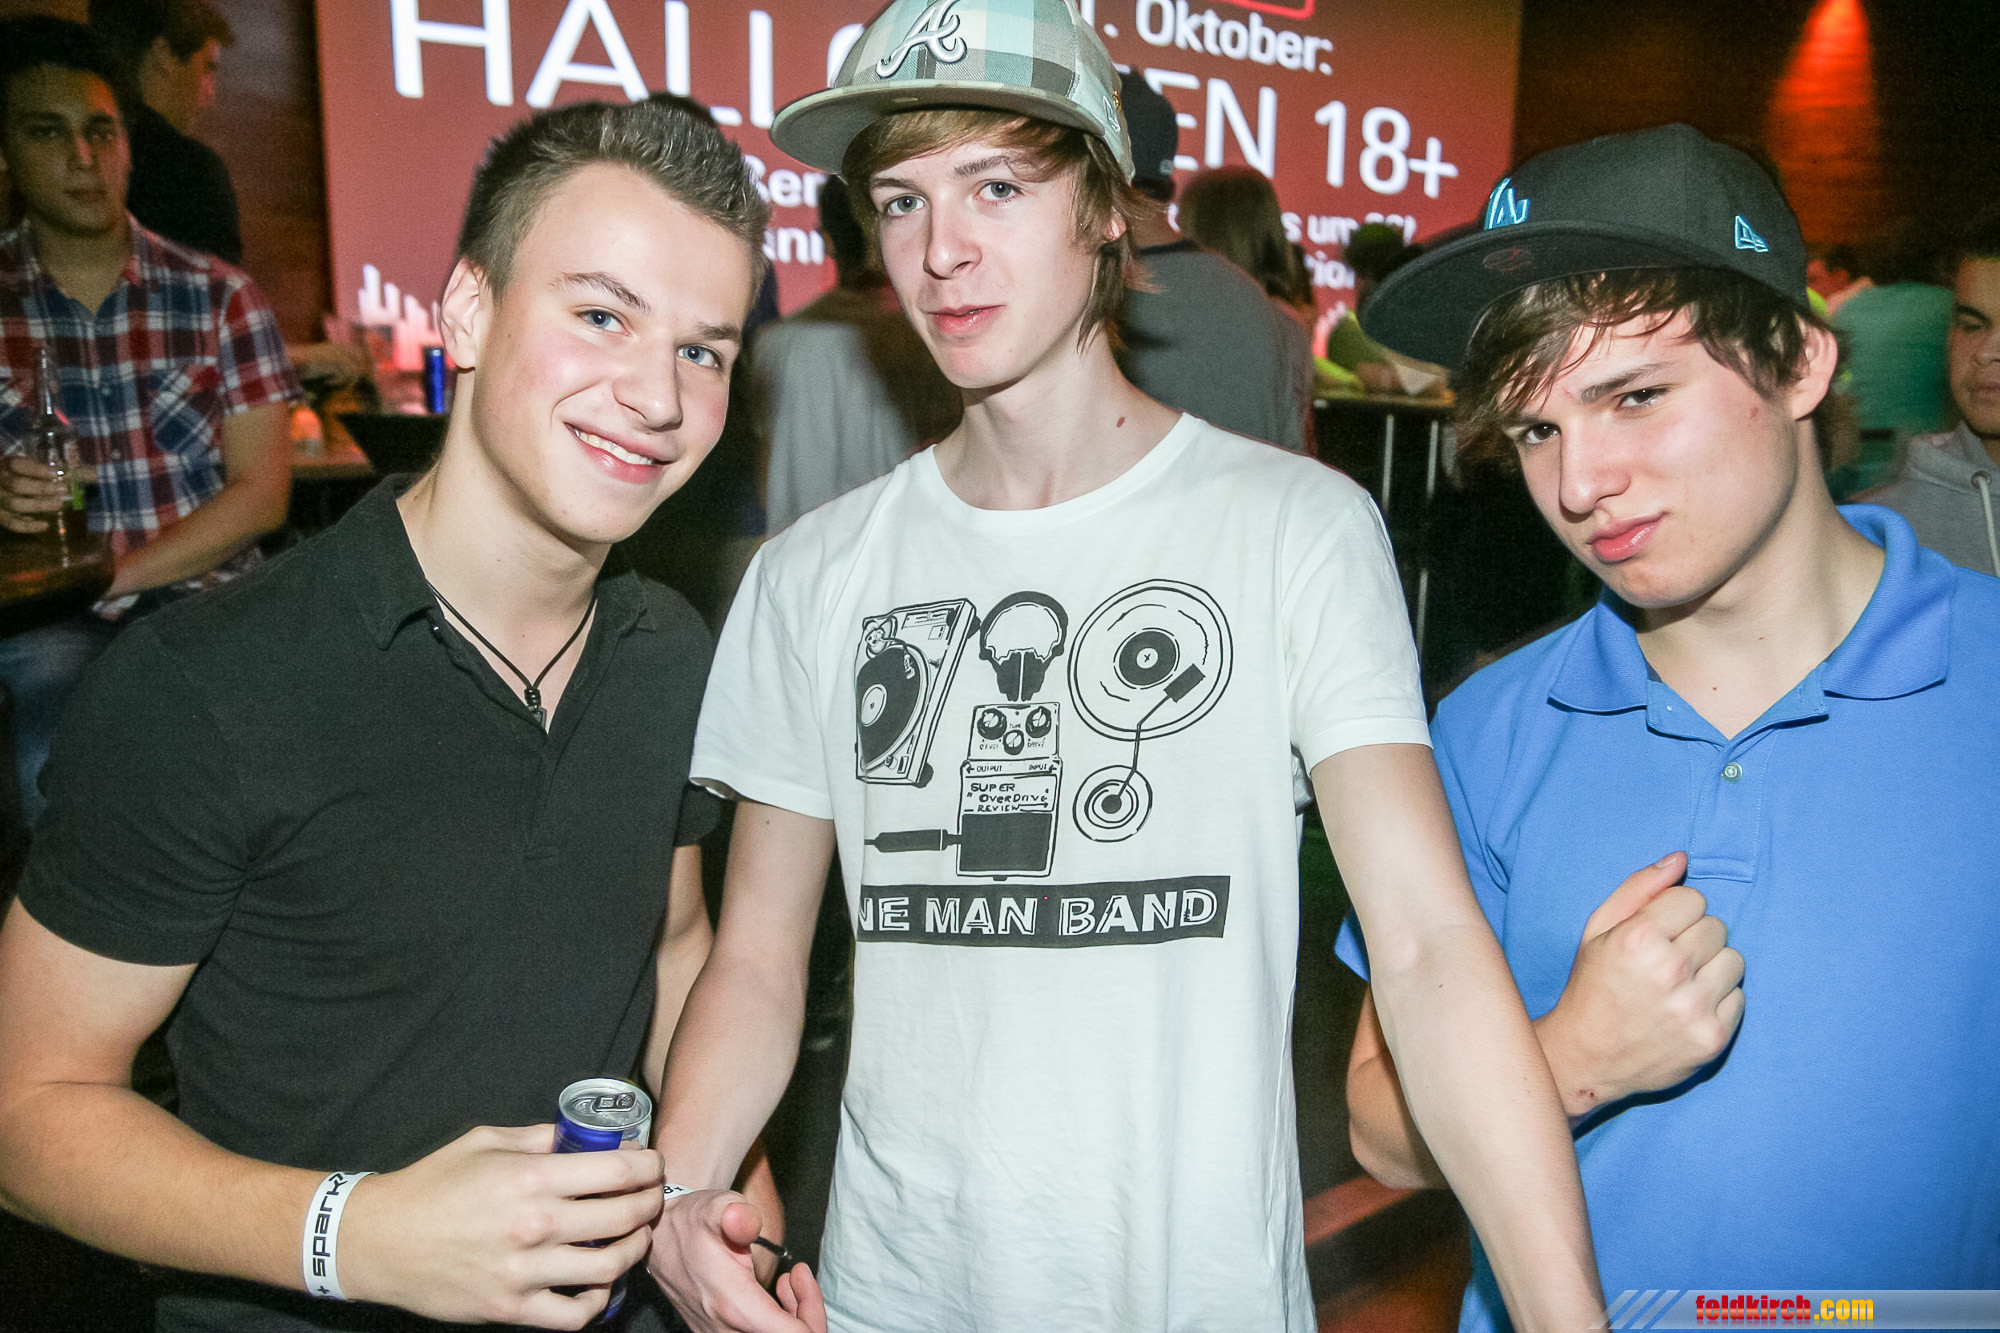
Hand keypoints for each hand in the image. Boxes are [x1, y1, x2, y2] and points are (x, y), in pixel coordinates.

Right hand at [0, 455, 91, 533]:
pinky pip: (12, 524)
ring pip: (15, 504)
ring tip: (57, 504)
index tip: (56, 472)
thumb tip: (92, 474)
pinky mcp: (0, 516)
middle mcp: (0, 482)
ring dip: (38, 505)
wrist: (3, 491)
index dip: (37, 469)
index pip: (19, 464)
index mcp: (7, 465)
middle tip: (62, 490)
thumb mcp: (31, 467)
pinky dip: (28, 526)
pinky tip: (45, 525)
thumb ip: (56, 469)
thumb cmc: (23, 476)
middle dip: (41, 488)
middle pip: (17, 484)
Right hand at [336, 1123, 663, 1328]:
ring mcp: (524, 1271)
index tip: (652, 1164)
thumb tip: (583, 1137)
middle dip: (650, 1203)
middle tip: (652, 1197)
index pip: (619, 1171)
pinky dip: (597, 1302)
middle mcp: (535, 1224)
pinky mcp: (511, 1309)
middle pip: (624, 1217)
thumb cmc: (431, 1185)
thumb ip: (540, 1138)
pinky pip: (573, 1315)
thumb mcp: (485, 1142)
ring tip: (635, 1237)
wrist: (379, 1240)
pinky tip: (600, 1284)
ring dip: (635, 1249)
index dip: (648, 1165)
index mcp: (531, 1177)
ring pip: (609, 1266)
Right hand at [649, 1190, 825, 1332]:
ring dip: (792, 1315)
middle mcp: (725, 1330)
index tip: (803, 1276)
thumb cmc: (691, 1221)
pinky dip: (778, 1319)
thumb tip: (747, 1221)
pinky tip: (778, 1291)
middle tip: (800, 1275)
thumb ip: (736, 1214)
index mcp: (733, 1307)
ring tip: (791, 1280)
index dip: (813, 1315)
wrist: (659, 1235)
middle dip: (806, 1311)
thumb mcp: (717, 1207)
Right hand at [1535, 852, 1744, 1117]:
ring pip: (1734, 961)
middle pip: (1717, 927)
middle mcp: (1669, 971)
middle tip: (1667, 961)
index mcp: (1638, 938)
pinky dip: (1718, 1000)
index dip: (1674, 914)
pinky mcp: (1711, 1038)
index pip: (1693, 899)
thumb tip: (1681, 859)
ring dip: (1711, 968)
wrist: (1585, 1058)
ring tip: (1681, 985)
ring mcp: (1693, 1008)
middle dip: (1695, 938)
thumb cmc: (1591, 988)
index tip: (1656, 934)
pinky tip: (1687, 1008)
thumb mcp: (1597, 930)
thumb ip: (1639, 888)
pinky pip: (1739, 998)